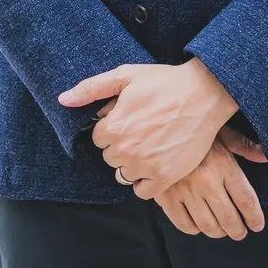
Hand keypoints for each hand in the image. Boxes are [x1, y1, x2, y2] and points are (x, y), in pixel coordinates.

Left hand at [60, 58, 237, 191]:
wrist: (205, 94)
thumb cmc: (164, 82)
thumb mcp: (125, 76)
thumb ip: (90, 89)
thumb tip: (62, 99)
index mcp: (113, 127)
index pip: (98, 139)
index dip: (112, 127)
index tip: (128, 119)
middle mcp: (126, 150)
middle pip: (109, 158)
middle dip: (121, 145)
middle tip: (141, 130)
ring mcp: (146, 166)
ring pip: (123, 175)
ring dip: (132, 164)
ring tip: (149, 145)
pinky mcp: (165, 177)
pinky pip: (142, 192)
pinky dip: (145, 182)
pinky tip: (154, 164)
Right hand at [156, 139, 265, 239]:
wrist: (157, 128)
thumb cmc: (194, 131)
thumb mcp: (223, 133)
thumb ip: (247, 147)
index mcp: (224, 165)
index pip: (246, 201)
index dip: (255, 218)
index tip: (257, 225)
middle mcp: (206, 181)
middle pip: (229, 219)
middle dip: (238, 230)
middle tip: (240, 232)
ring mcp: (185, 190)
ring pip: (208, 226)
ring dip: (218, 232)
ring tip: (221, 230)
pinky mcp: (166, 196)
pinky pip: (184, 224)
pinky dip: (194, 229)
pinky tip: (198, 224)